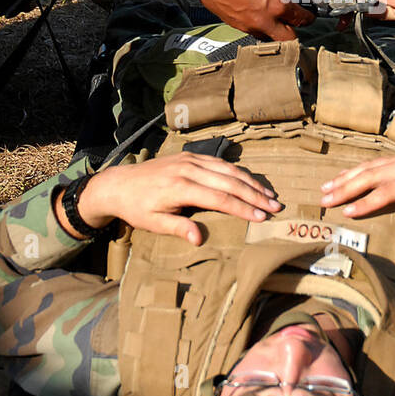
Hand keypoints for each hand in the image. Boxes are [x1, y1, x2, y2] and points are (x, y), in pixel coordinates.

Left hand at [68, 154, 281, 244]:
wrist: (119, 183)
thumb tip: (199, 239)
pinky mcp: (190, 156)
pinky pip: (219, 162)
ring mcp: (190, 160)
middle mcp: (188, 169)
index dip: (243, 208)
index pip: (220, 198)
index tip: (261, 217)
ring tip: (269, 195)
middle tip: (275, 206)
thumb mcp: (153, 223)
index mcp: (180, 187)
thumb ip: (178, 228)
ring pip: (228, 169)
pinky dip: (238, 172)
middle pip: (229, 182)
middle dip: (255, 195)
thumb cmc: (137, 208)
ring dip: (251, 182)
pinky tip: (250, 182)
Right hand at [180, 0, 312, 39]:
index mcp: (278, 4)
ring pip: (269, 36)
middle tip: (293, 22)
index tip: (309, 16)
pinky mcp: (236, 26)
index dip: (308, 18)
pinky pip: (252, 30)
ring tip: (272, 18)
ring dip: (273, 30)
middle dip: (293, 31)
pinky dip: (257, 25)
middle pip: (288, 38)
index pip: (301, 18)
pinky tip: (254, 13)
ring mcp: (249, 26)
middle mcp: (266, 20)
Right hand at [320, 152, 394, 235]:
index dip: (366, 202)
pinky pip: (375, 163)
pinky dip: (357, 169)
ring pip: (369, 167)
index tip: (347, 212)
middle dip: (345, 188)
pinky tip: (343, 175)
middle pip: (370, 176)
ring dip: (346, 177)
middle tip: (324, 200)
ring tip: (325, 188)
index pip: (386, 192)